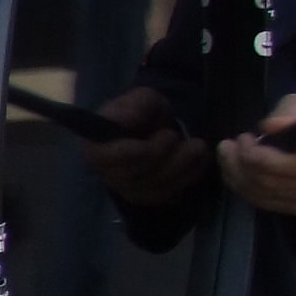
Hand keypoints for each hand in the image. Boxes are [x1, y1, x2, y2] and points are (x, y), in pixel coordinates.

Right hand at [83, 85, 206, 211]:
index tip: (167, 133)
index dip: (142, 150)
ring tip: (199, 146)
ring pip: (156, 188)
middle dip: (168, 158)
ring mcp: (127, 189)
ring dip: (182, 168)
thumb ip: (137, 104)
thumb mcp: (140, 99)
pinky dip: (188, 178)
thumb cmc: (140, 112)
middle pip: (139, 176)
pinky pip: (168, 194)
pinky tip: (200, 161)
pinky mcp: (146, 197)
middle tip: (184, 137)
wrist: (148, 128)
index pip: (114, 158)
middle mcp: (107, 174)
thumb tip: (132, 119)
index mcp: (95, 149)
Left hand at [219, 95, 295, 214]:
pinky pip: (264, 203)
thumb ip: (289, 112)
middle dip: (242, 163)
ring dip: (237, 176)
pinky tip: (232, 172)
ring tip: (225, 156)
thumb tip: (268, 126)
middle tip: (226, 146)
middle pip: (274, 182)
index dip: (263, 156)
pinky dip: (243, 188)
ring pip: (265, 194)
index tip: (245, 137)